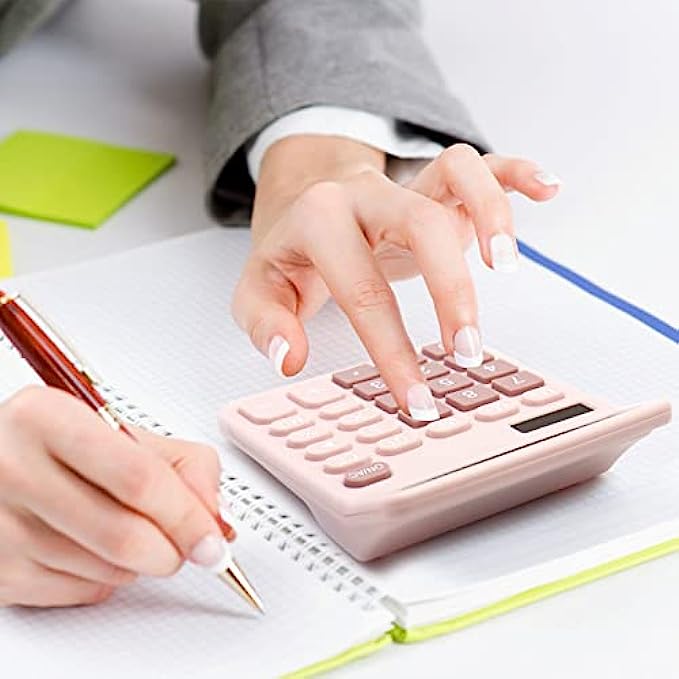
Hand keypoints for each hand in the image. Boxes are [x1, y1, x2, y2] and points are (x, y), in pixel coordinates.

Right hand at [0, 386, 229, 607]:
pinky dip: (109, 577)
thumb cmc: (61, 443)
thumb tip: (214, 518)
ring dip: (141, 562)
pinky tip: (97, 546)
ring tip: (133, 527)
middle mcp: (14, 469)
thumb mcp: (123, 431)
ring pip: (106, 570)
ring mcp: (0, 524)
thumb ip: (183, 464)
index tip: (213, 537)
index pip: (137, 478)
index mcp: (47, 418)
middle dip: (172, 549)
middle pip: (123, 535)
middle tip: (187, 544)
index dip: (186, 515)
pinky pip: (80, 593)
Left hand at [233, 136, 559, 417]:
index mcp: (319, 221)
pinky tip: (545, 190)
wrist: (306, 199)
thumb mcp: (259, 290)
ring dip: (492, 215)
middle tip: (465, 353)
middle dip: (450, 292)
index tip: (415, 399)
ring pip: (458, 173)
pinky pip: (481, 163)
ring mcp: (407, 182)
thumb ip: (266, 325)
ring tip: (507, 267)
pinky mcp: (436, 182)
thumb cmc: (291, 251)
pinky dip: (515, 172)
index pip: (361, 289)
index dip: (391, 350)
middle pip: (419, 224)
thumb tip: (289, 358)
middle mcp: (368, 194)